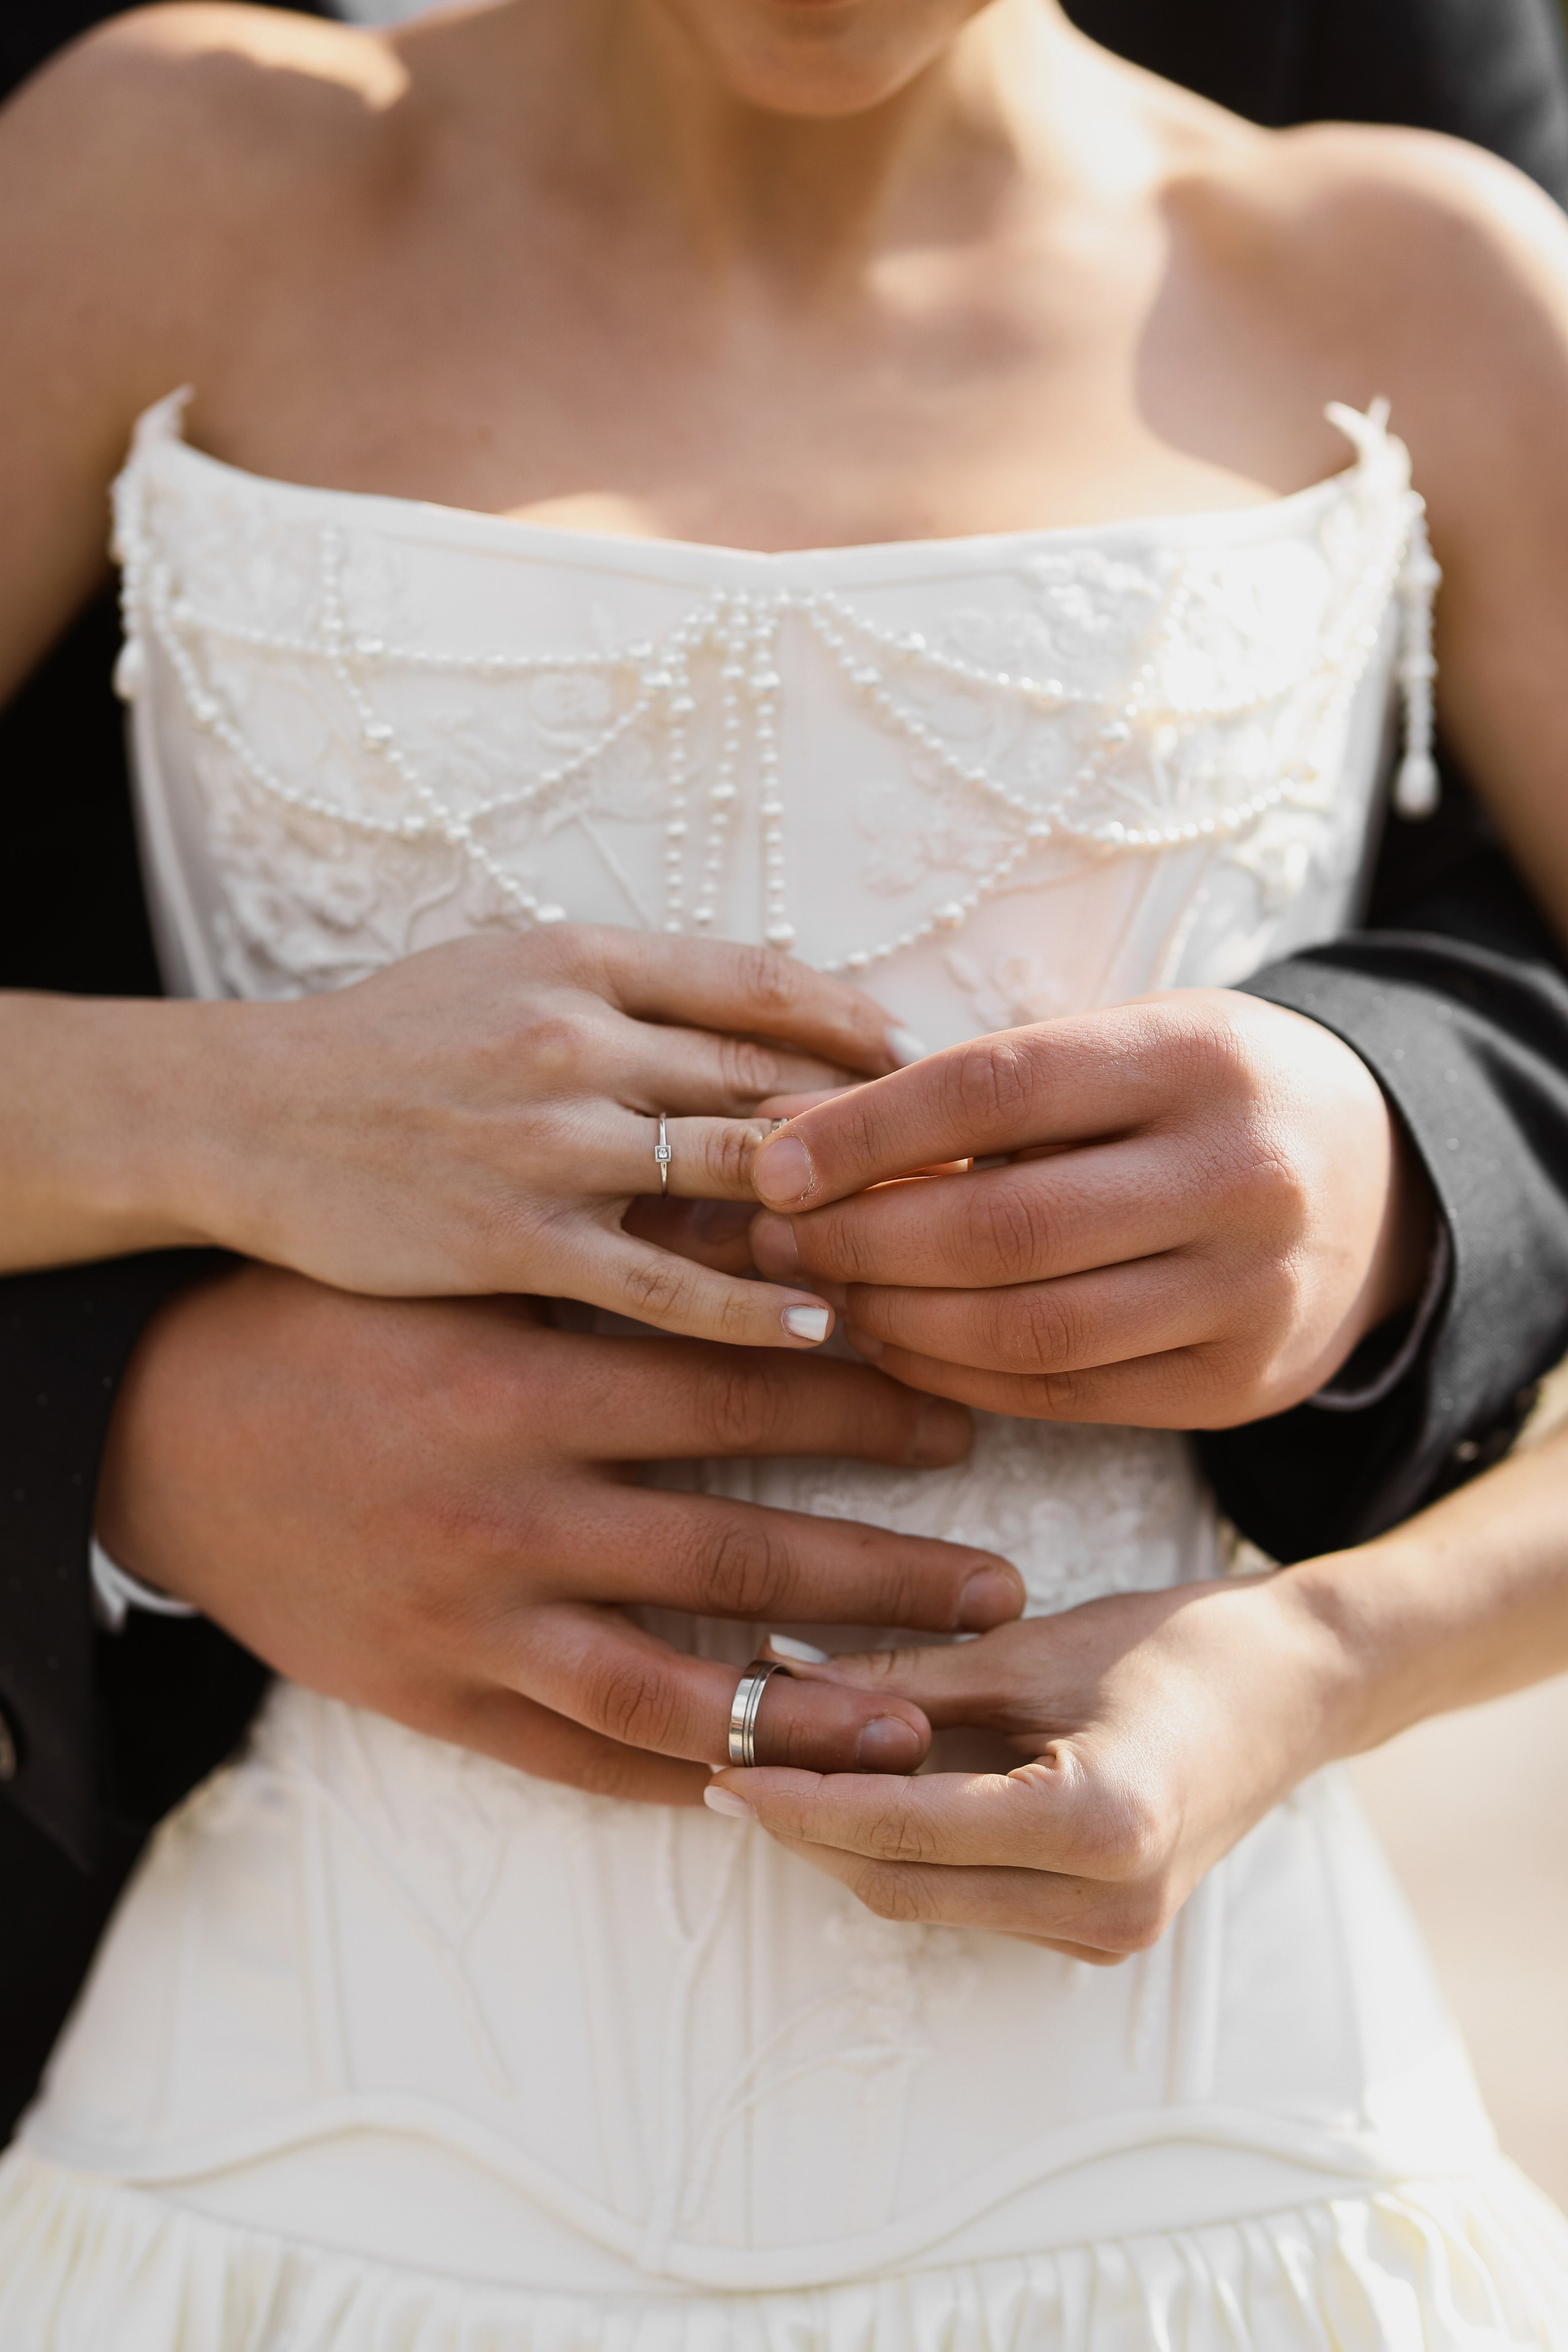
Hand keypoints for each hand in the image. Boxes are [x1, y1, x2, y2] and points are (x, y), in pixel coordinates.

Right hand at [8, 927, 922, 1347]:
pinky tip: (822, 1329)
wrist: (252, 1112)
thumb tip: (773, 1017)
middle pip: (769, 1079)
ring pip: (732, 1177)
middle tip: (966, 1171)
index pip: (764, 983)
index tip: (928, 1070)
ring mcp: (548, 1145)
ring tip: (920, 1254)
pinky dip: (752, 1308)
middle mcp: (577, 1041)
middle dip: (879, 1128)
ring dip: (835, 1215)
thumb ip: (637, 989)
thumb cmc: (393, 1042)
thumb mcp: (512, 967)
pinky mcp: (515, 1241)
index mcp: (584, 958)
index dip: (861, 1030)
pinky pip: (663, 1285)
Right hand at [96, 1264, 1021, 1800]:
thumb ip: (612, 1274)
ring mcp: (470, 1625)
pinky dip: (684, 1780)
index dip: (864, 1405)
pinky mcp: (432, 1700)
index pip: (739, 1401)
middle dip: (886, 1576)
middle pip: (740, 1556)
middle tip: (1000, 1587)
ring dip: (811, 1711)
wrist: (163, 1428)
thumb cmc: (327, 1324)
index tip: (961, 1410)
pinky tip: (771, 1787)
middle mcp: (508, 1517)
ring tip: (919, 1721)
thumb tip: (782, 1255)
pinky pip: (580, 1762)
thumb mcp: (464, 1275)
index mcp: (525, 1387)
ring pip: (676, 1693)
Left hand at [705, 1573, 1345, 1957]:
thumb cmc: (1181, 1647)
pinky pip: (971, 1901)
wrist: (1299, 1688)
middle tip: (730, 1761)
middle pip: (900, 1883)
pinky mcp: (1101, 1932)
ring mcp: (1107, 1935)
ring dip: (849, 1840)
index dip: (800, 1802)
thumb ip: (902, 1680)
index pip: (903, 1829)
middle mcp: (1106, 1906)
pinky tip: (868, 1789)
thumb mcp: (1031, 1649)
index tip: (722, 1767)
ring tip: (783, 1766)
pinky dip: (909, 1851)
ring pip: (927, 1901)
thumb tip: (776, 1682)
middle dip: (806, 1827)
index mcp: (1098, 1827)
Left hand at [749, 990, 1434, 1425]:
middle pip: (1003, 1227)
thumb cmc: (1202, 1095)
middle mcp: (1238, 1175)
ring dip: (897, 1322)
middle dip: (862, 1241)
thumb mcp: (1116, 1048)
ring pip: (1029, 1331)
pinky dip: (959, 1377)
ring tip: (825, 1294)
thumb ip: (968, 1090)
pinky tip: (896, 1346)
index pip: (994, 1089)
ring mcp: (1249, 1293)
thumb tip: (782, 1130)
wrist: (1378, 1179)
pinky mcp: (1239, 1385)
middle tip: (774, 1240)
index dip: (864, 1132)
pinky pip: (1067, 1396)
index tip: (770, 1162)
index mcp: (1197, 1056)